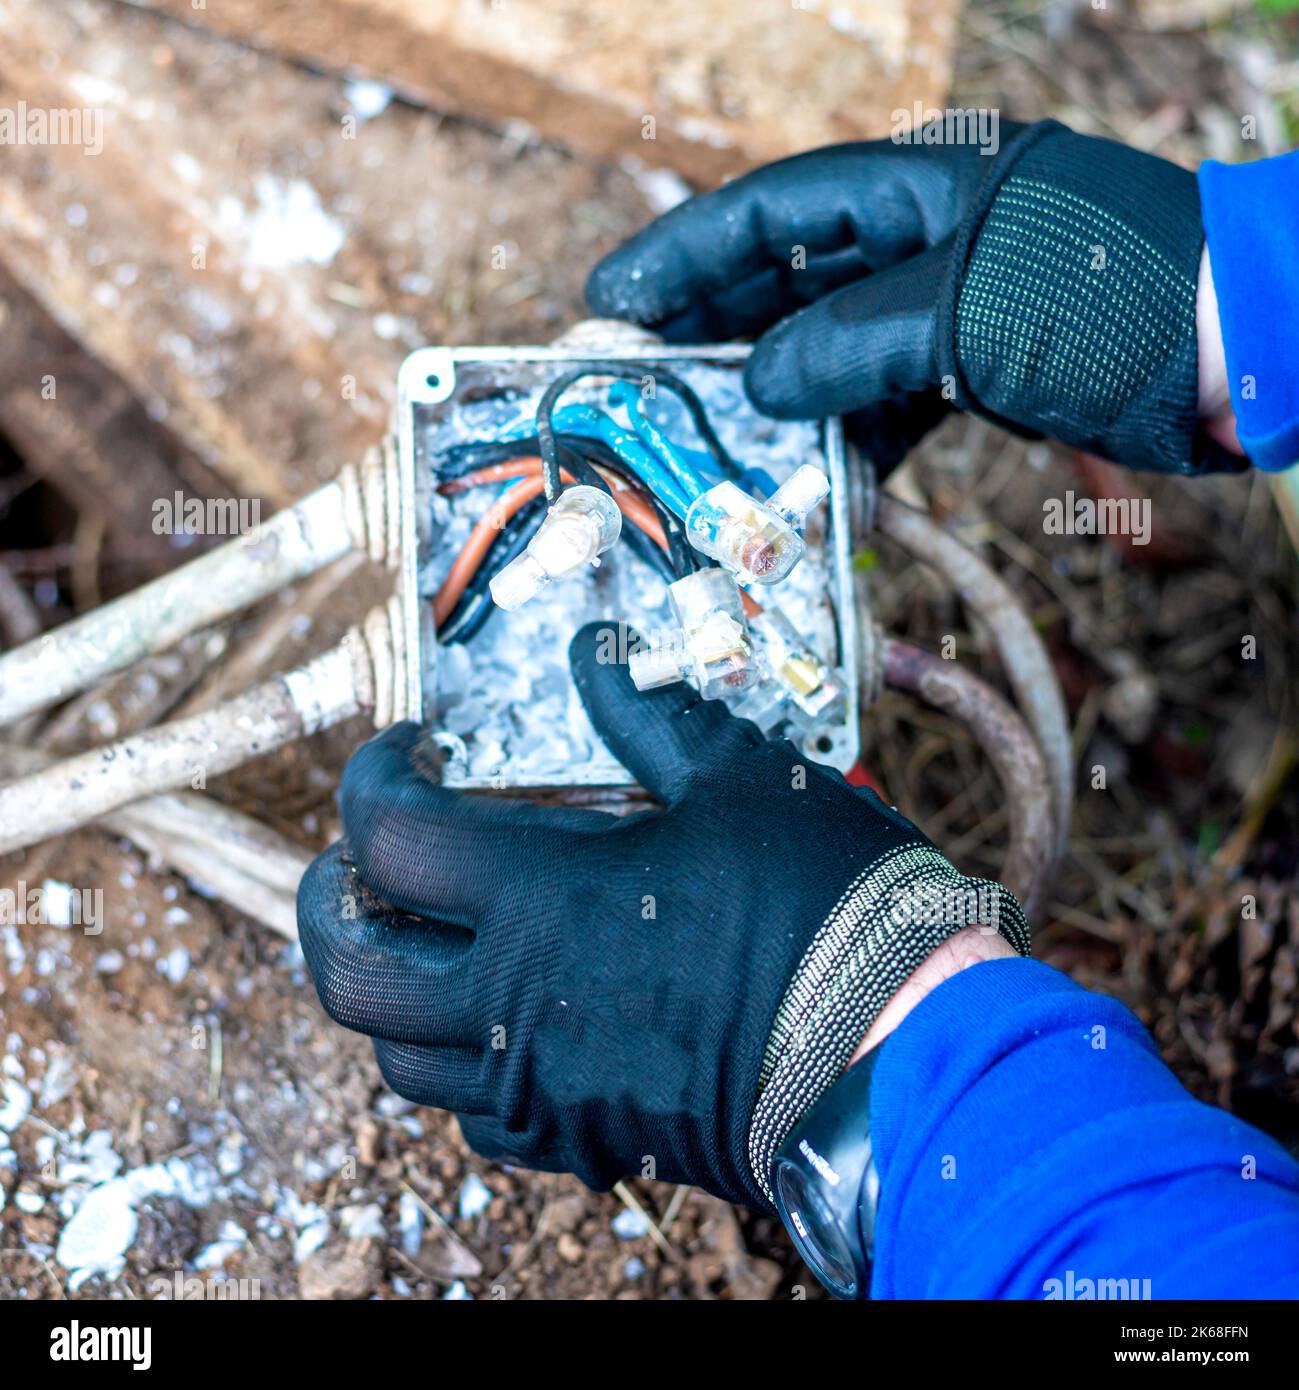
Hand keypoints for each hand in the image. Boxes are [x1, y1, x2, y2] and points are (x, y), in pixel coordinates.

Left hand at [297, 623, 1029, 1209]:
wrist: (894, 1048)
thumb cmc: (822, 910)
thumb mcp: (737, 782)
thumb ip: (647, 715)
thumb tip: (596, 656)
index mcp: (543, 900)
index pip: (392, 837)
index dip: (374, 778)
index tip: (408, 749)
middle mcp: (516, 1003)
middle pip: (350, 968)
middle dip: (328, 901)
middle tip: (360, 857)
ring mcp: (542, 1082)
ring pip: (396, 1057)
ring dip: (386, 987)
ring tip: (423, 936)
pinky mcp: (582, 1133)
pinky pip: (477, 1114)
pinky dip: (459, 1062)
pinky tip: (502, 1019)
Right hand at [588, 118, 1246, 476]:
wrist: (1243, 352)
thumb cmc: (1119, 299)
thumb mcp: (968, 309)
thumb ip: (852, 344)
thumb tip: (759, 386)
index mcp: (918, 183)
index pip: (772, 210)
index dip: (684, 255)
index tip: (614, 298)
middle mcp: (922, 236)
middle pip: (788, 279)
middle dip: (716, 333)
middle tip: (645, 383)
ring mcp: (948, 303)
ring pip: (830, 348)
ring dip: (775, 399)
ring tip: (709, 441)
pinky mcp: (976, 367)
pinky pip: (887, 402)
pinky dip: (850, 443)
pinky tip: (811, 480)